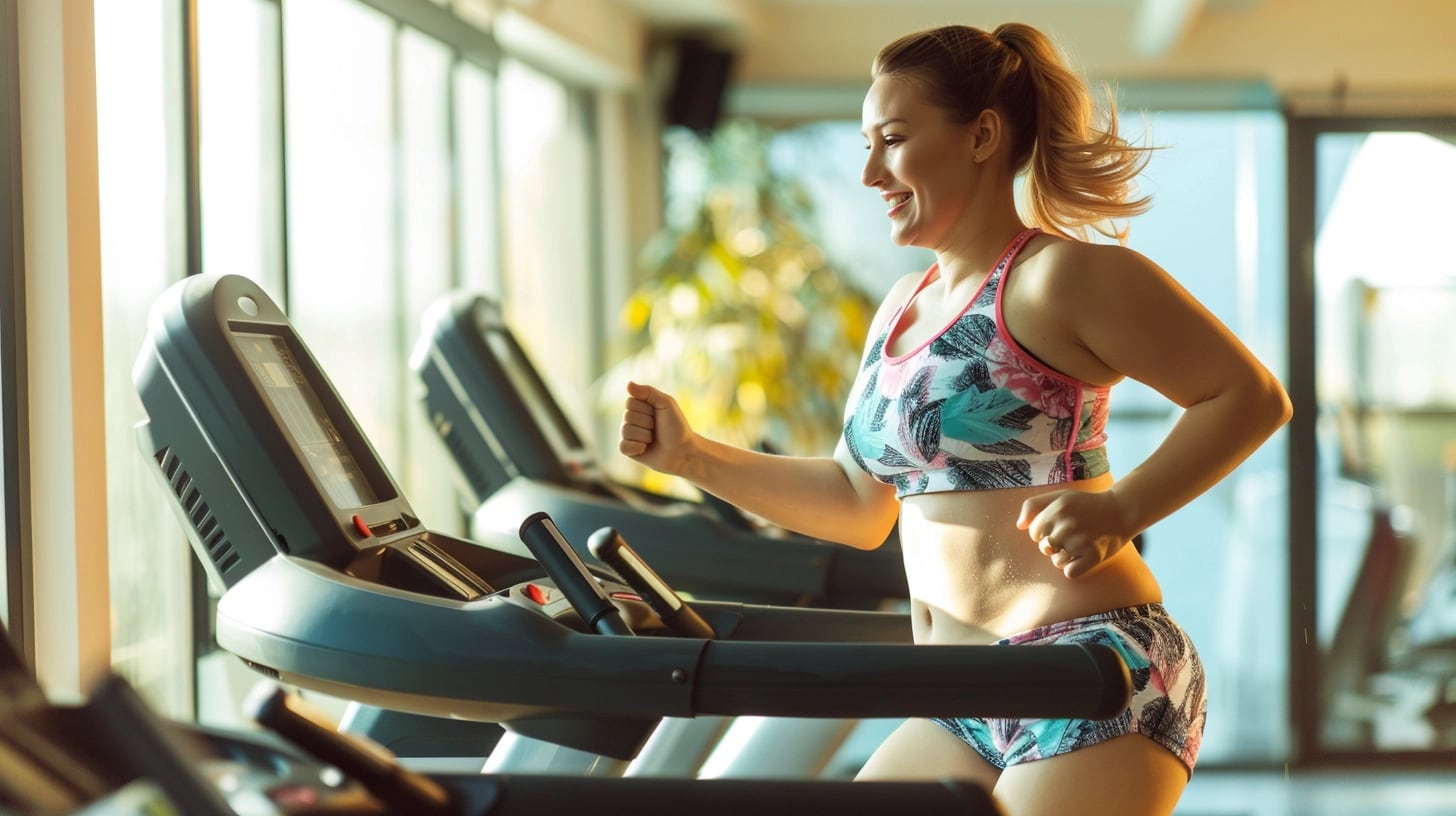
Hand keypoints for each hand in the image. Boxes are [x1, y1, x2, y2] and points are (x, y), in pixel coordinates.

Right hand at [619, 381, 694, 474]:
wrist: (682, 450)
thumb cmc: (676, 426)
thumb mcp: (666, 403)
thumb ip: (648, 391)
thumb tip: (628, 384)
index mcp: (639, 406)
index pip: (630, 402)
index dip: (646, 409)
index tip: (658, 414)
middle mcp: (631, 419)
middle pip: (627, 416)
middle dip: (647, 423)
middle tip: (657, 428)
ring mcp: (628, 435)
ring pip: (625, 431)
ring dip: (645, 436)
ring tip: (653, 439)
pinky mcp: (628, 450)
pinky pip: (623, 447)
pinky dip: (636, 447)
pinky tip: (645, 448)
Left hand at [1016, 489, 1132, 578]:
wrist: (1121, 511)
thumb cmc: (1086, 505)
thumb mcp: (1060, 497)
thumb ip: (1034, 505)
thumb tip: (1019, 526)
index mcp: (1057, 509)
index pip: (1034, 533)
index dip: (1045, 532)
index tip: (1061, 526)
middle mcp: (1067, 525)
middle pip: (1044, 548)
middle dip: (1055, 544)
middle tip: (1074, 535)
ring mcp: (1080, 541)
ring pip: (1056, 561)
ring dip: (1065, 557)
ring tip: (1080, 544)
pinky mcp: (1093, 556)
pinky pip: (1069, 572)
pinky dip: (1075, 568)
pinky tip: (1084, 556)